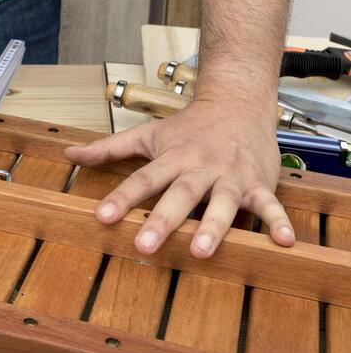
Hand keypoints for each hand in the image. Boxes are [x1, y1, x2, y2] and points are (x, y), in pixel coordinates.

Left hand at [65, 99, 294, 257]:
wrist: (238, 101)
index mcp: (171, 158)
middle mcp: (199, 167)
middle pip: (178, 195)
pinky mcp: (258, 183)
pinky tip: (284, 242)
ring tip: (201, 251)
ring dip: (213, 227)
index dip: (121, 198)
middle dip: (162, 221)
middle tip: (144, 245)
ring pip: (221, 203)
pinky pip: (269, 204)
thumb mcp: (147, 135)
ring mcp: (230, 176)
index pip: (142, 180)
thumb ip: (108, 148)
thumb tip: (69, 153)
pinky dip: (278, 222)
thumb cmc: (188, 126)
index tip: (102, 216)